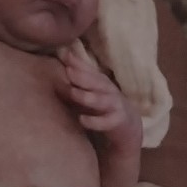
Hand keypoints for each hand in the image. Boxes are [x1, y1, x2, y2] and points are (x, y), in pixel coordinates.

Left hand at [59, 41, 142, 186]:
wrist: (128, 131)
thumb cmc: (103, 110)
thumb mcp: (89, 95)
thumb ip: (75, 83)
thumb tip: (57, 64)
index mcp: (103, 84)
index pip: (90, 71)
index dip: (79, 63)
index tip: (65, 55)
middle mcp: (111, 93)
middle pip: (98, 82)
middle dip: (84, 76)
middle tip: (69, 71)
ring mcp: (117, 108)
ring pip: (104, 100)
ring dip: (89, 96)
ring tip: (74, 92)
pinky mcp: (119, 124)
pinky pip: (108, 122)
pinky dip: (96, 121)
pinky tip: (82, 120)